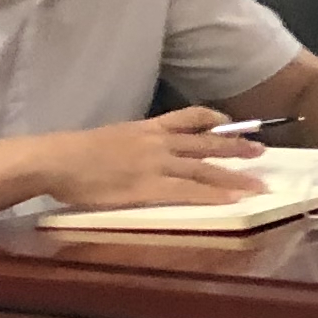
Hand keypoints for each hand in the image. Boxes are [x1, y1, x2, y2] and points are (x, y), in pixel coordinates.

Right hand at [45, 109, 260, 212]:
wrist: (56, 160)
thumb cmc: (74, 154)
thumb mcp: (110, 138)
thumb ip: (131, 144)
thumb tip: (139, 153)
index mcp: (147, 128)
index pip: (188, 117)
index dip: (214, 120)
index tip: (231, 123)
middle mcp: (158, 142)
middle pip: (206, 143)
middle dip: (236, 147)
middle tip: (262, 151)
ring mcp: (156, 164)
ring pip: (205, 168)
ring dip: (235, 176)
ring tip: (259, 182)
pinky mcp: (149, 187)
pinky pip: (189, 191)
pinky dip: (213, 195)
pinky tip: (232, 200)